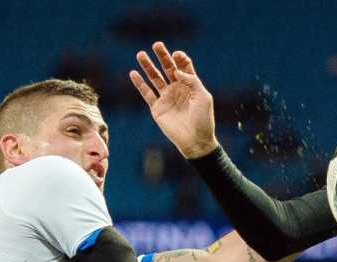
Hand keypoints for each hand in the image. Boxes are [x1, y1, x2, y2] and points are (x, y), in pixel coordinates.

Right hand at [130, 41, 218, 158]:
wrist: (195, 141)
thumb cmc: (203, 120)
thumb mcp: (203, 98)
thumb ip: (192, 81)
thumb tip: (177, 71)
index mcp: (190, 85)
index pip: (184, 66)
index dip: (180, 58)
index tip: (177, 55)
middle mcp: (177, 89)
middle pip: (168, 68)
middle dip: (162, 56)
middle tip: (157, 45)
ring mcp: (166, 98)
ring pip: (155, 78)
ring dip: (148, 66)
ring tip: (141, 54)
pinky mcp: (157, 108)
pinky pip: (146, 93)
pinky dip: (139, 83)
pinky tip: (133, 73)